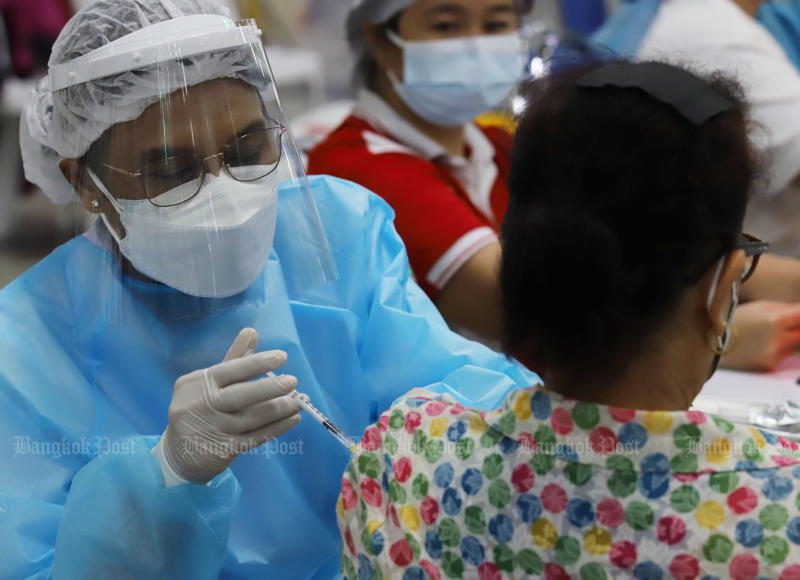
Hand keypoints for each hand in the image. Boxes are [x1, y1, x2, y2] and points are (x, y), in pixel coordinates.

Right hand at [161, 328, 301, 482]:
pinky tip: (292, 419)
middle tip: (293, 381)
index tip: (282, 357)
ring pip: (253, 417)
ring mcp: (213, 430)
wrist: (178, 454)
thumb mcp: (208, 382)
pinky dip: (277, 427)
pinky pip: (256, 436)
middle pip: (240, 395)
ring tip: (298, 401)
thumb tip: (251, 331)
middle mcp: (202, 406)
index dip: (256, 363)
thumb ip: (232, 359)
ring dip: (280, 409)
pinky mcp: (224, 450)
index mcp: (197, 383)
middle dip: (270, 387)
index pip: (229, 370)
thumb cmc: (199, 408)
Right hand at [722, 301, 799, 371]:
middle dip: (796, 327)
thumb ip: (787, 309)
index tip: (797, 316)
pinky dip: (778, 348)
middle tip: (783, 324)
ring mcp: (774, 354)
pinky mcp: (769, 364)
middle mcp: (777, 339)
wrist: (713, 341)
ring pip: (795, 344)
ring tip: (767, 333)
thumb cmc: (736, 320)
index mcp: (775, 320)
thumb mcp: (761, 307)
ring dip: (788, 338)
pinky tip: (762, 343)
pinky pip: (784, 354)